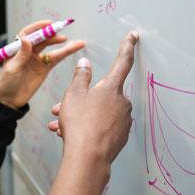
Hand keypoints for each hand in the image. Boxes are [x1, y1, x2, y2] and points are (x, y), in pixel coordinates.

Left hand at [0, 20, 84, 108]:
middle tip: (63, 32)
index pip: (28, 34)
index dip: (38, 27)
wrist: (9, 100)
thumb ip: (21, 55)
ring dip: (64, 45)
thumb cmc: (5, 83)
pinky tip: (74, 48)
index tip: (48, 24)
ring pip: (52, 49)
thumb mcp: (12, 68)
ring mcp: (37, 60)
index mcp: (17, 49)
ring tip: (77, 42)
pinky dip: (65, 54)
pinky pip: (56, 59)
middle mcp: (28, 52)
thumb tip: (26, 39)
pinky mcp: (44, 68)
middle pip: (42, 40)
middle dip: (53, 35)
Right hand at [53, 31, 138, 165]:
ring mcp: (123, 121)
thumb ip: (80, 76)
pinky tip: (70, 134)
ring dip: (80, 116)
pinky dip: (87, 128)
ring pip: (98, 112)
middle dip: (82, 99)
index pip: (122, 62)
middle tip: (61, 108)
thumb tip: (85, 63)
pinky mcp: (120, 137)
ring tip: (60, 126)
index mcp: (112, 88)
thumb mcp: (73, 94)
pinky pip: (102, 127)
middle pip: (101, 94)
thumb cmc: (80, 124)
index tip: (134, 36)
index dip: (127, 47)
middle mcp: (122, 103)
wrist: (88, 158)